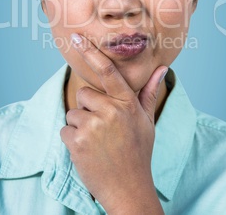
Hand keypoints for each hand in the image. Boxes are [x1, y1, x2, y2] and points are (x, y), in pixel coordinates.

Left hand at [60, 34, 166, 214]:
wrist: (128, 188)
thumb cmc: (138, 151)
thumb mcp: (147, 121)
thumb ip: (149, 92)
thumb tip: (161, 68)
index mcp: (127, 103)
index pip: (108, 71)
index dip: (91, 52)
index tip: (76, 37)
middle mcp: (111, 110)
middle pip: (84, 94)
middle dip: (88, 108)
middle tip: (102, 128)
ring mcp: (93, 126)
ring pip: (73, 112)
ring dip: (80, 125)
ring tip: (96, 141)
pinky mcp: (77, 141)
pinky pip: (65, 129)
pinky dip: (72, 140)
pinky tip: (88, 151)